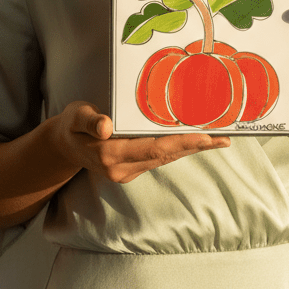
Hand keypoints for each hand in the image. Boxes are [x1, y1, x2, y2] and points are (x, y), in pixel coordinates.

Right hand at [47, 101, 229, 184]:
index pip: (153, 148)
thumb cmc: (72, 125)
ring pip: (166, 159)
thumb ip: (89, 121)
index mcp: (110, 154)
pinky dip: (180, 150)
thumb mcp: (76, 116)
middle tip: (223, 137)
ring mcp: (127, 172)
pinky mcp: (132, 169)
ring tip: (219, 139)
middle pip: (166, 156)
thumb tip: (105, 127)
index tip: (204, 136)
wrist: (64, 145)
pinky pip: (160, 159)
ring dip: (192, 149)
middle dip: (196, 146)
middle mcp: (122, 168)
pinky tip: (197, 142)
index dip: (180, 142)